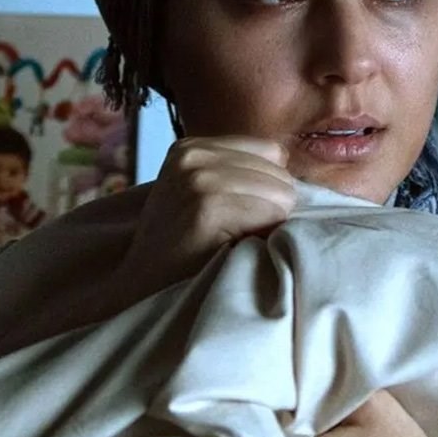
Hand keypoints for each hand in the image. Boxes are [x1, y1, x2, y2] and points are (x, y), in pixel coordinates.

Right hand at [124, 135, 296, 285]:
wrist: (140, 290)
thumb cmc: (181, 249)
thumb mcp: (201, 194)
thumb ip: (238, 174)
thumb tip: (296, 173)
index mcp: (192, 146)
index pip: (271, 151)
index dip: (267, 189)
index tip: (239, 215)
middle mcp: (192, 156)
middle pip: (279, 173)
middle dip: (270, 207)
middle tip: (235, 234)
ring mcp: (198, 180)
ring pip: (281, 195)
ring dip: (269, 226)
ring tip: (233, 242)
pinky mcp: (206, 208)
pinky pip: (272, 215)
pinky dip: (264, 239)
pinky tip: (233, 249)